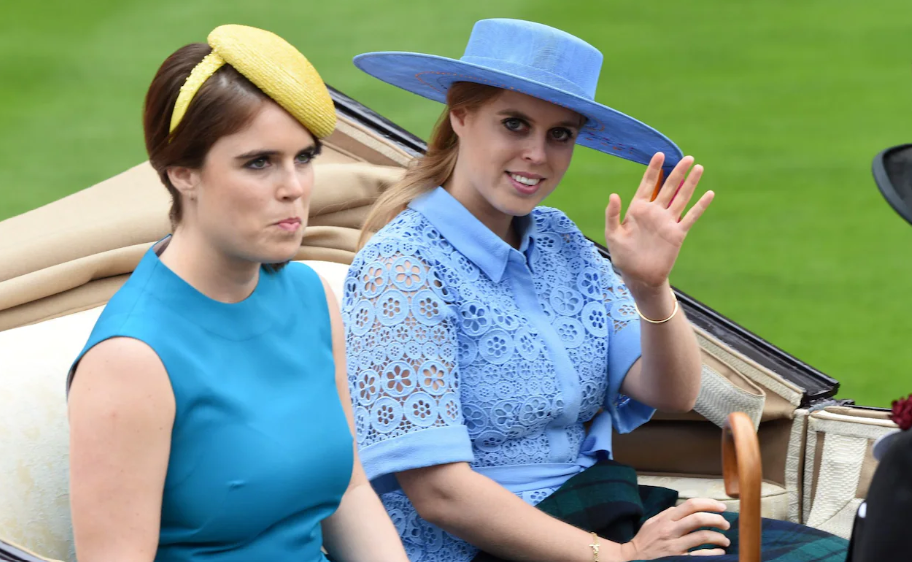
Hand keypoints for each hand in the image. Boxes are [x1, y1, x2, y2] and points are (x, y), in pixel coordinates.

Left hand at [604, 153, 712, 291]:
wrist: (639, 276)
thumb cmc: (623, 256)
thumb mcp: (613, 235)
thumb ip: (612, 215)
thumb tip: (613, 194)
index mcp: (638, 209)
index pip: (647, 184)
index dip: (653, 169)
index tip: (659, 154)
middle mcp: (655, 212)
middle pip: (668, 187)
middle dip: (677, 172)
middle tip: (687, 157)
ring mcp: (667, 221)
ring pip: (681, 197)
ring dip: (690, 183)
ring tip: (698, 167)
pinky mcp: (677, 233)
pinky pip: (690, 217)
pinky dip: (700, 206)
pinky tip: (709, 194)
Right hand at [619, 498, 730, 558]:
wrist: (633, 557)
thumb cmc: (644, 540)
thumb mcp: (653, 522)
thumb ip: (668, 514)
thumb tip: (684, 508)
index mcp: (667, 518)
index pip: (691, 505)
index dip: (709, 504)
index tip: (721, 507)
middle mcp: (671, 530)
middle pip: (699, 519)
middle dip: (717, 519)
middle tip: (726, 524)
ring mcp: (675, 545)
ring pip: (702, 536)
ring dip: (719, 537)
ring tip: (725, 540)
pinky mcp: (678, 558)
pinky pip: (700, 555)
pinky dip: (714, 553)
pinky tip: (719, 552)